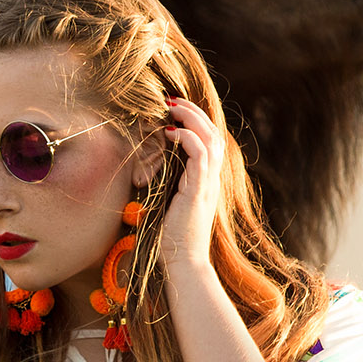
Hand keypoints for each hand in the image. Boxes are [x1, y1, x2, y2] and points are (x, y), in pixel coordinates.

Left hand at [158, 97, 224, 269]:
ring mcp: (208, 183)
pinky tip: (170, 132)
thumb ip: (167, 185)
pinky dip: (187, 138)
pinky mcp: (199, 190)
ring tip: (171, 106)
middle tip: (171, 98)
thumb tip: (148, 168)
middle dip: (193, 110)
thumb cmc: (172, 238)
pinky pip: (200, 155)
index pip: (209, 140)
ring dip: (191, 117)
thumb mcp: (169, 203)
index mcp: (205, 180)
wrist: (183, 262)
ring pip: (211, 138)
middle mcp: (211, 178)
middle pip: (214, 132)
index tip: (173, 108)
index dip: (195, 120)